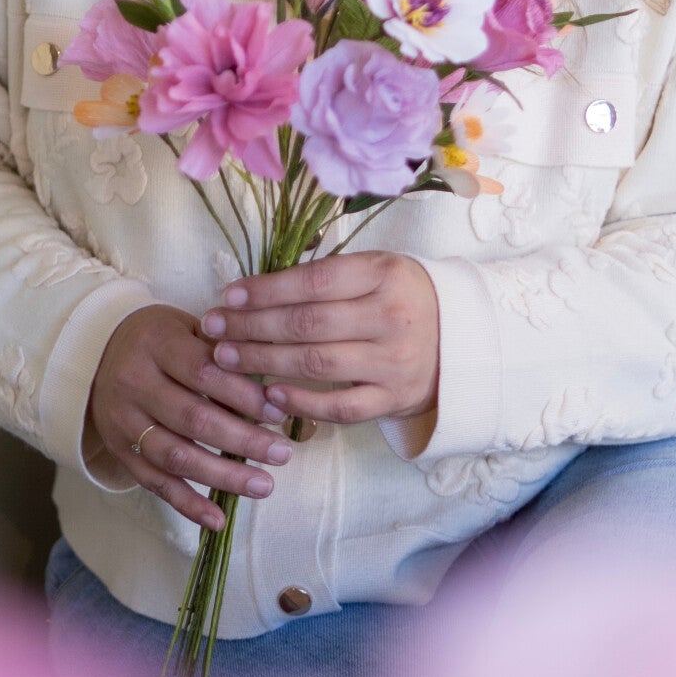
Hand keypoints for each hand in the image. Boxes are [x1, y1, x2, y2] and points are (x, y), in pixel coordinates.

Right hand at [85, 304, 291, 533]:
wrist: (98, 355)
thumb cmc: (161, 339)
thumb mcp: (188, 327)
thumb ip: (224, 350)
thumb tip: (273, 385)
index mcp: (155, 343)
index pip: (204, 373)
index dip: (244, 395)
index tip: (279, 412)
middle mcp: (133, 383)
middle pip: (193, 419)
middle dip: (243, 441)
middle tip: (282, 453)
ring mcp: (124, 422)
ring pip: (176, 457)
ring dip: (223, 476)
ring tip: (264, 486)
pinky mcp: (120, 452)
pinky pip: (155, 483)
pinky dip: (188, 505)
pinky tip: (218, 520)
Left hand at [198, 254, 440, 429]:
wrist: (462, 340)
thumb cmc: (402, 297)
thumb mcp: (376, 269)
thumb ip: (326, 276)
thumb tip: (254, 289)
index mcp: (384, 274)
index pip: (314, 282)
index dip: (265, 290)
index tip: (228, 297)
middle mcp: (392, 316)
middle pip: (308, 324)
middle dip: (252, 327)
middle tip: (213, 328)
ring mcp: (395, 362)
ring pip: (317, 364)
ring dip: (264, 361)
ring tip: (227, 357)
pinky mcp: (394, 399)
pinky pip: (341, 407)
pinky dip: (302, 402)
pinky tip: (269, 394)